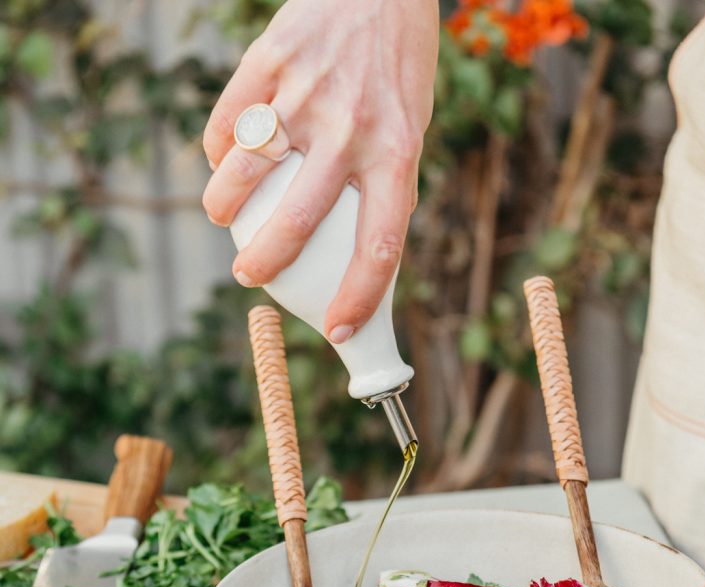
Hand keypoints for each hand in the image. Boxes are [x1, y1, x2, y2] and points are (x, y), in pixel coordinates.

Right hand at [202, 0, 438, 341]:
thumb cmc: (399, 68)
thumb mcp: (410, 130)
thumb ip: (383, 186)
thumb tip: (358, 253)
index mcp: (397, 154)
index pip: (379, 246)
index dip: (358, 298)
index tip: (339, 330)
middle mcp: (350, 130)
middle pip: (297, 219)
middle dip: (265, 264)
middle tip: (248, 278)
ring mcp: (305, 94)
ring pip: (244, 170)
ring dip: (223, 205)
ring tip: (222, 216)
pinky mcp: (270, 61)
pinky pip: (228, 121)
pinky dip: (217, 150)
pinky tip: (220, 162)